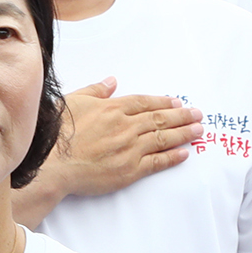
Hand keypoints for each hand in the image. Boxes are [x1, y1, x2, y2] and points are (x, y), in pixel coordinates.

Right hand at [51, 78, 204, 197]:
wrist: (53, 164)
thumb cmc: (58, 134)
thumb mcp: (73, 102)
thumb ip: (95, 91)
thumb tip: (111, 82)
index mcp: (113, 109)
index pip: (145, 103)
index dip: (163, 102)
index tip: (177, 102)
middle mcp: (126, 127)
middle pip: (160, 119)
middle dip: (181, 116)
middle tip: (198, 114)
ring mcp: (130, 149)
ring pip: (163, 138)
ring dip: (183, 134)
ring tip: (198, 130)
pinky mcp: (129, 170)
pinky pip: (156, 162)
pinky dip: (172, 157)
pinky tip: (184, 153)